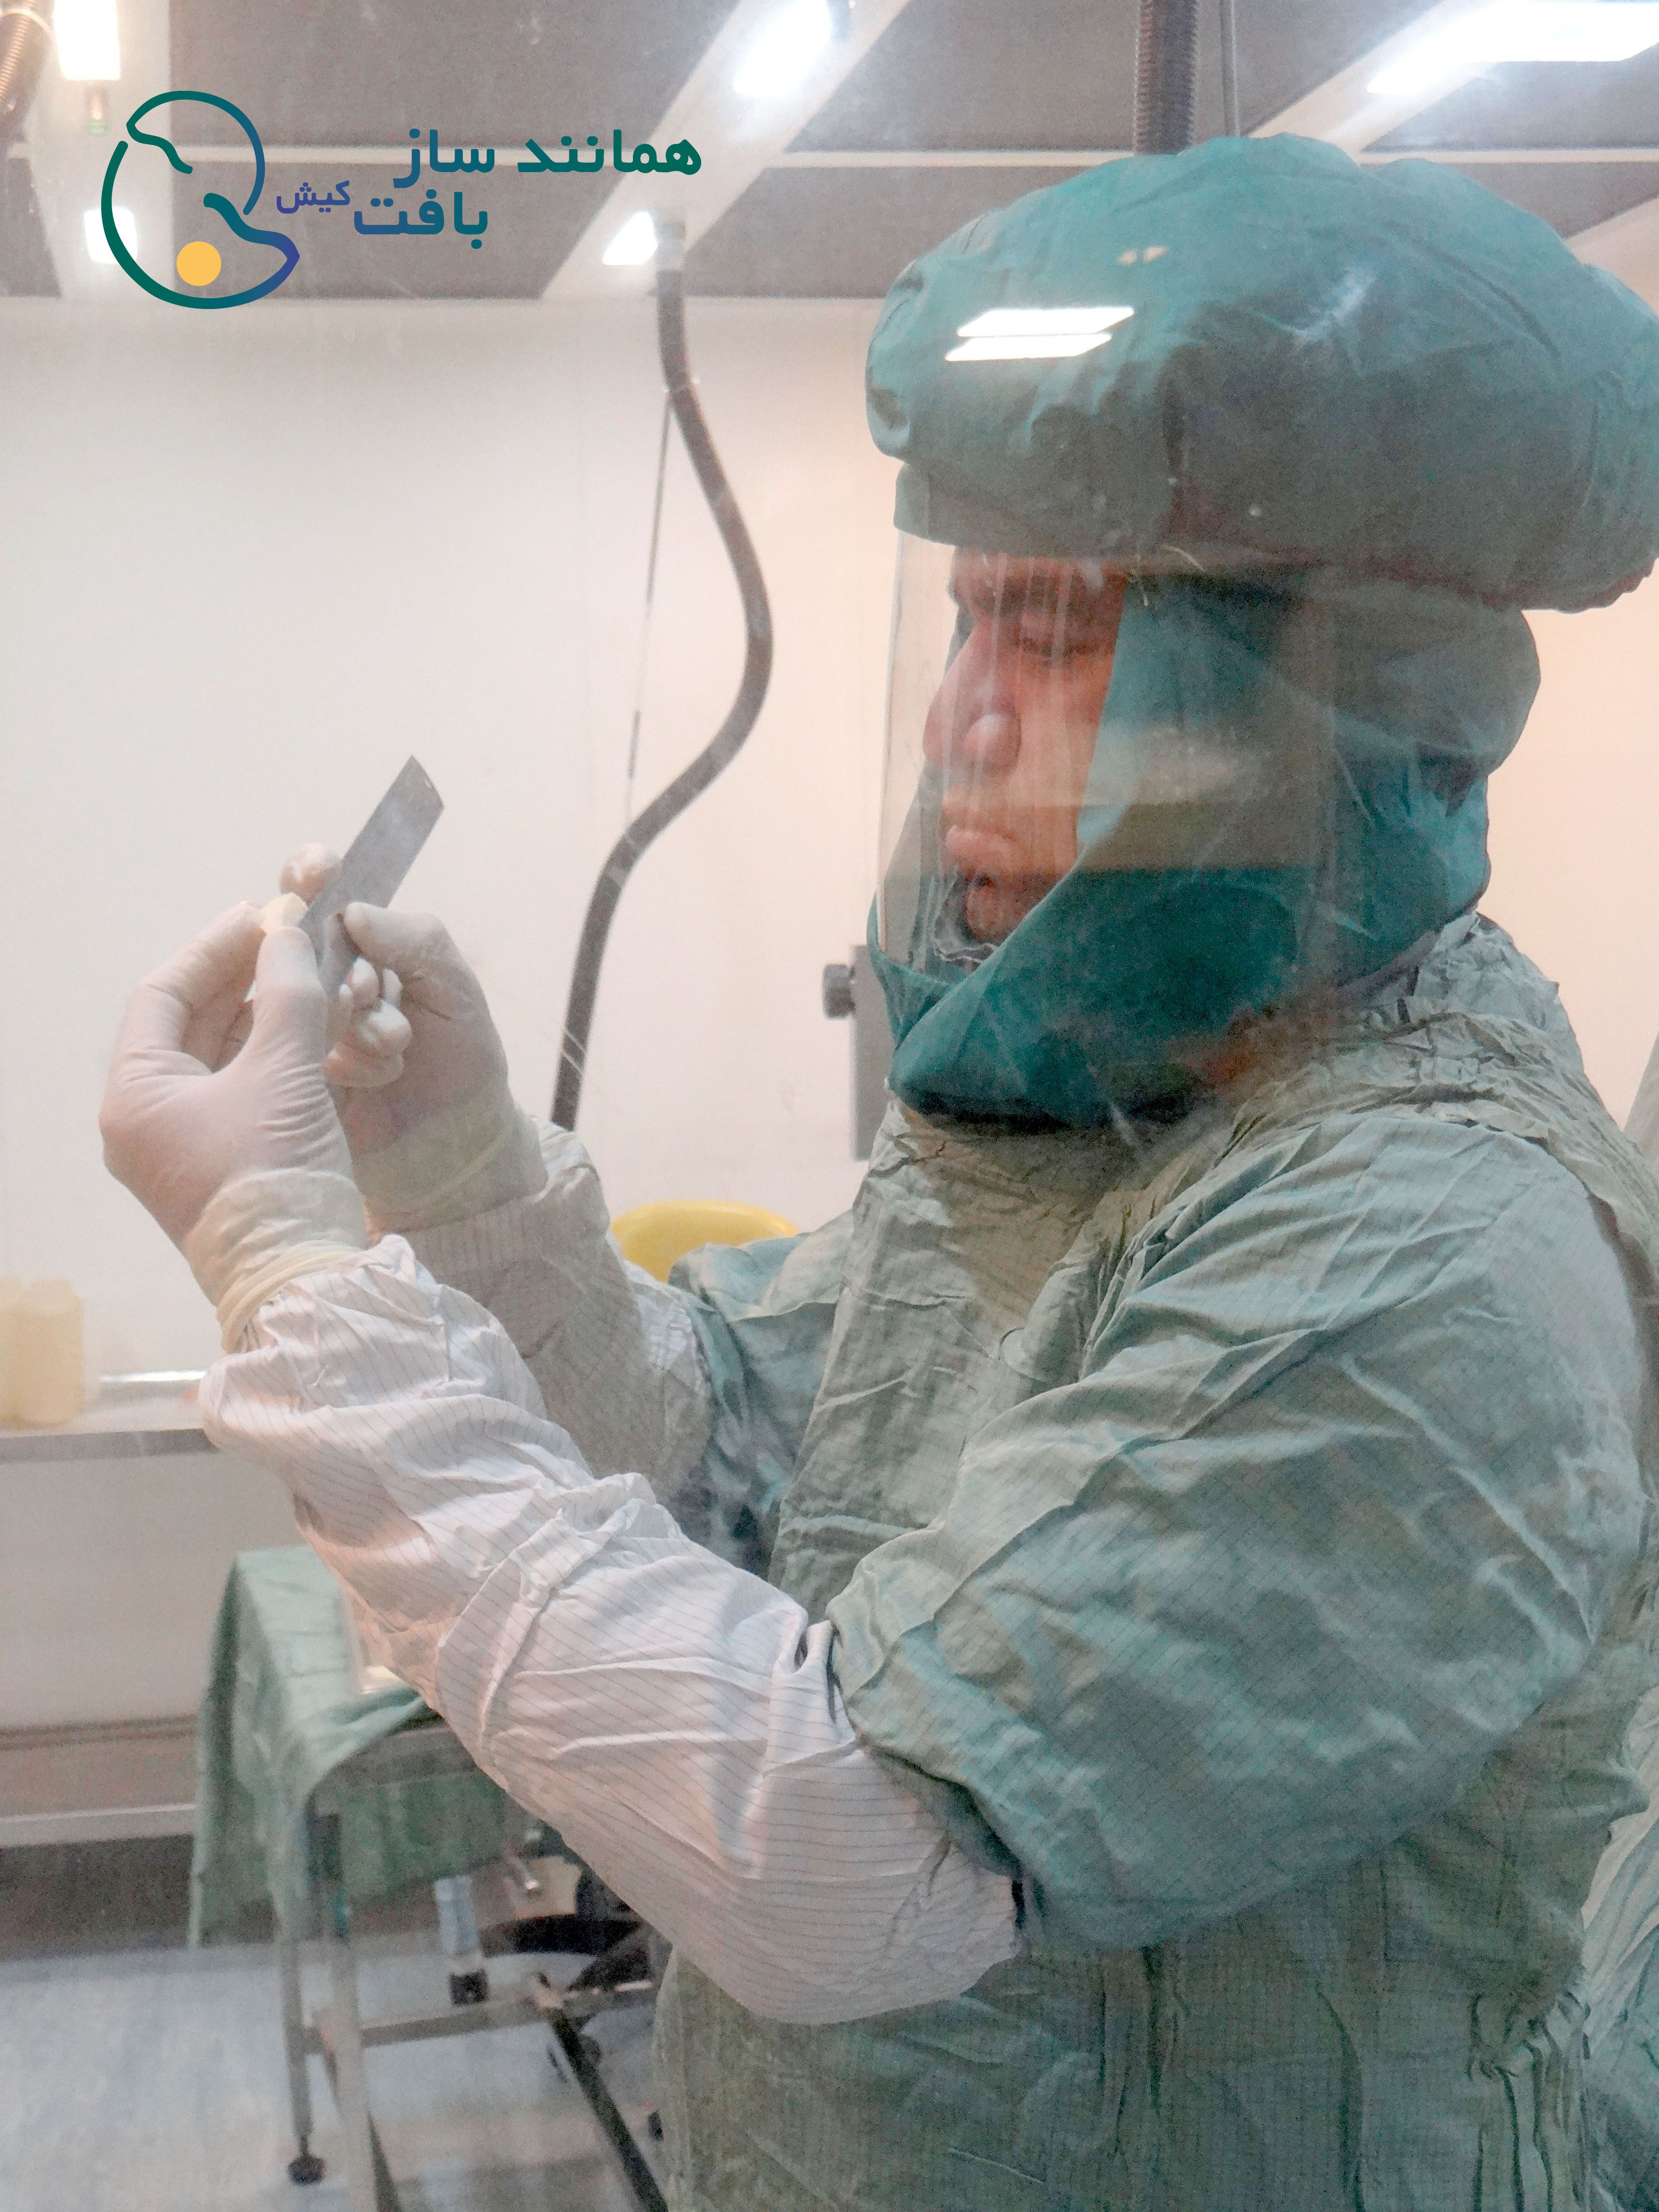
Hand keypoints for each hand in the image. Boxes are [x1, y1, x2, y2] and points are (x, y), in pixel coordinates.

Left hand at [101, 907, 353, 1245]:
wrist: (301, 1280)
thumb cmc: (276, 1175)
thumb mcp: (285, 1072)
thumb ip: (289, 994)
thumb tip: (288, 935)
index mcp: (134, 1095)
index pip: (161, 994)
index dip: (213, 948)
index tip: (260, 916)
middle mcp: (144, 1121)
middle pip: (189, 1024)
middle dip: (242, 979)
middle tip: (289, 940)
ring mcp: (179, 1147)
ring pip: (219, 1058)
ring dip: (264, 1016)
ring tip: (309, 978)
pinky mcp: (218, 1167)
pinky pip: (239, 1092)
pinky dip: (272, 1058)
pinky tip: (313, 1031)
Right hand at [278, 846, 538, 1229]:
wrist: (459, 1148)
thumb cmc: (462, 1062)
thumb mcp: (457, 991)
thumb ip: (416, 941)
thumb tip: (355, 912)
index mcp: (366, 949)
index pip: (324, 896)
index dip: (311, 874)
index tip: (317, 870)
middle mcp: (327, 981)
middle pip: (301, 944)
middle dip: (349, 968)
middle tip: (379, 993)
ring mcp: (304, 1025)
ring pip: (301, 995)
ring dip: (357, 1018)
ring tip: (399, 1045)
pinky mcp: (292, 1070)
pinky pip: (298, 1044)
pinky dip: (350, 1057)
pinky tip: (383, 1075)